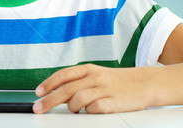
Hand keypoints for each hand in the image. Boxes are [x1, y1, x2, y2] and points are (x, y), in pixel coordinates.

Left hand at [33, 64, 152, 113]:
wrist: (145, 83)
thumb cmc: (116, 81)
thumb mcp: (96, 75)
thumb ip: (77, 82)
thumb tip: (55, 92)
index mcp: (88, 69)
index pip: (63, 75)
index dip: (48, 84)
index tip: (38, 93)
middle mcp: (95, 78)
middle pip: (66, 89)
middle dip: (49, 100)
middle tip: (38, 108)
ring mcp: (104, 90)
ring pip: (78, 99)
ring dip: (71, 107)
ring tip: (74, 110)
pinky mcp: (114, 103)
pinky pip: (94, 109)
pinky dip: (88, 112)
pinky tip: (90, 111)